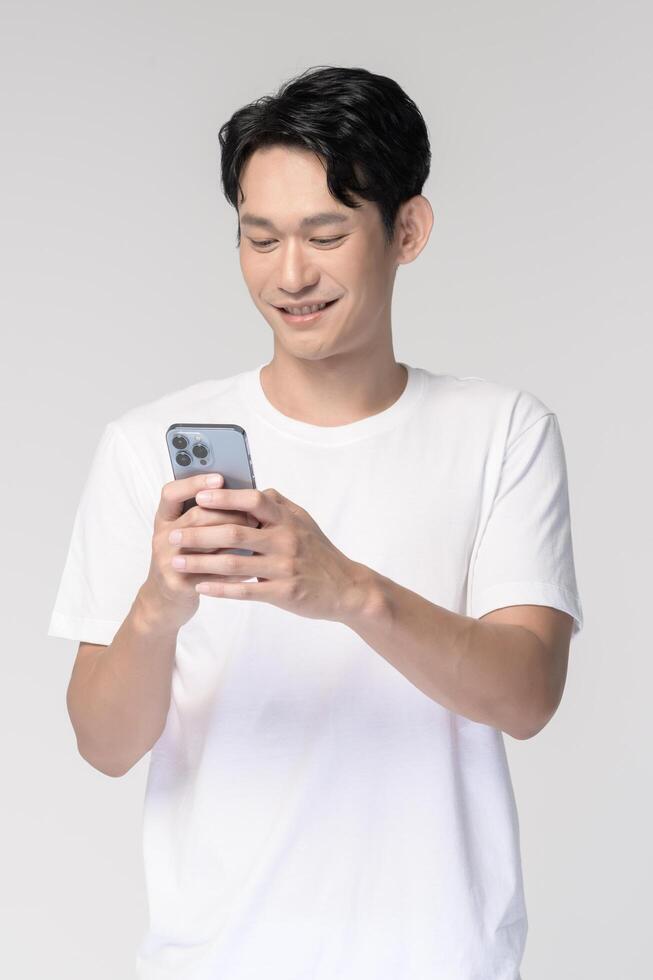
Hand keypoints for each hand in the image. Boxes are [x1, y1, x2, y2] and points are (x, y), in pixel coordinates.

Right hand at [139, 472, 259, 631]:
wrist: (164, 602)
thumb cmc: (186, 560)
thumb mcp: (187, 533)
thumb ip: (206, 514)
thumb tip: (243, 493)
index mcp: (165, 519)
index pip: (172, 493)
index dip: (194, 483)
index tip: (219, 478)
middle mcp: (162, 537)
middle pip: (196, 517)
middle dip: (228, 513)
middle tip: (254, 513)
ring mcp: (167, 561)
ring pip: (205, 545)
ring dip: (234, 539)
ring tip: (257, 534)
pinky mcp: (177, 584)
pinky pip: (212, 573)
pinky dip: (234, 569)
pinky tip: (253, 564)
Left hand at [168, 485, 372, 622]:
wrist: (346, 588)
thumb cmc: (320, 553)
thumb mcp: (304, 521)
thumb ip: (278, 505)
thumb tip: (253, 487)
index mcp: (287, 519)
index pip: (253, 500)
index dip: (225, 497)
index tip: (199, 496)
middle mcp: (286, 540)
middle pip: (235, 532)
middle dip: (199, 533)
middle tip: (172, 535)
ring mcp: (284, 567)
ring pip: (234, 563)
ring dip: (201, 562)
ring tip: (176, 562)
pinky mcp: (284, 592)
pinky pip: (245, 590)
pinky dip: (220, 588)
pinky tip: (200, 587)